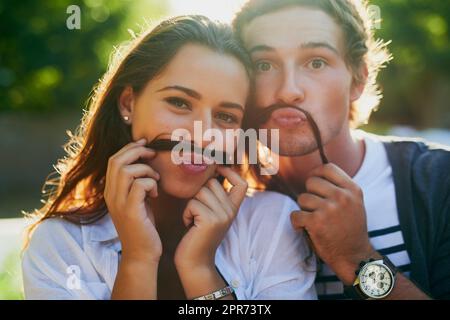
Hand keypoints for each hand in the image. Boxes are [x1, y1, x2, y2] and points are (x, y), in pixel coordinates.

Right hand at [104, 138, 161, 262]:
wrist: (142, 254)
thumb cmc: (144, 226)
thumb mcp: (138, 201)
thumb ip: (137, 183)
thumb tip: (147, 162)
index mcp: (111, 191)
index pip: (113, 160)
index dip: (129, 148)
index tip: (145, 145)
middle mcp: (111, 195)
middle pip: (117, 160)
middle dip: (137, 151)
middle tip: (152, 154)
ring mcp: (119, 203)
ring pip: (127, 170)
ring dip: (146, 170)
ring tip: (156, 180)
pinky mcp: (130, 211)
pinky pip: (140, 184)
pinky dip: (151, 183)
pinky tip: (156, 194)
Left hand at [174, 166, 247, 270]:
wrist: (195, 262)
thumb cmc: (197, 235)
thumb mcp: (211, 214)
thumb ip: (213, 197)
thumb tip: (207, 173)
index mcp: (233, 209)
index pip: (241, 183)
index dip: (230, 172)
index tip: (217, 170)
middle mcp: (230, 211)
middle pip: (212, 183)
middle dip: (198, 193)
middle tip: (196, 212)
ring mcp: (222, 215)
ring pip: (200, 192)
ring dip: (191, 204)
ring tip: (193, 220)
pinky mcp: (210, 220)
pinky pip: (192, 203)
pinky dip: (186, 213)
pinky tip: (189, 225)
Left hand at [290, 163, 375, 284]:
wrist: (354, 256)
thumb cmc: (350, 228)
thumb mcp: (354, 203)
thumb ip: (339, 187)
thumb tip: (315, 173)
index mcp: (352, 189)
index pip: (327, 168)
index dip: (316, 173)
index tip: (313, 184)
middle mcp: (342, 197)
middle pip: (311, 182)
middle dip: (309, 194)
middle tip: (315, 208)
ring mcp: (329, 209)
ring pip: (302, 198)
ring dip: (304, 210)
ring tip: (314, 220)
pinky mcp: (316, 222)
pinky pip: (295, 214)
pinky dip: (297, 223)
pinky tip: (304, 228)